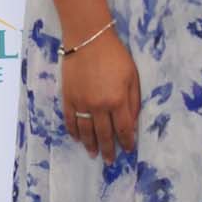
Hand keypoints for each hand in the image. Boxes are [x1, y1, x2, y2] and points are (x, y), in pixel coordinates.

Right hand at [61, 28, 139, 163]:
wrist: (88, 39)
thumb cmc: (115, 56)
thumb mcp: (132, 77)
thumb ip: (133, 101)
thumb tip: (132, 123)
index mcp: (118, 101)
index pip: (123, 129)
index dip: (126, 141)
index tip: (128, 150)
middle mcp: (99, 106)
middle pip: (104, 134)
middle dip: (108, 149)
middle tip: (109, 161)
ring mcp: (81, 103)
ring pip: (86, 131)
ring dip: (90, 145)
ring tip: (93, 154)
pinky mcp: (68, 98)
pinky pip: (71, 120)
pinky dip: (74, 131)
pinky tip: (77, 139)